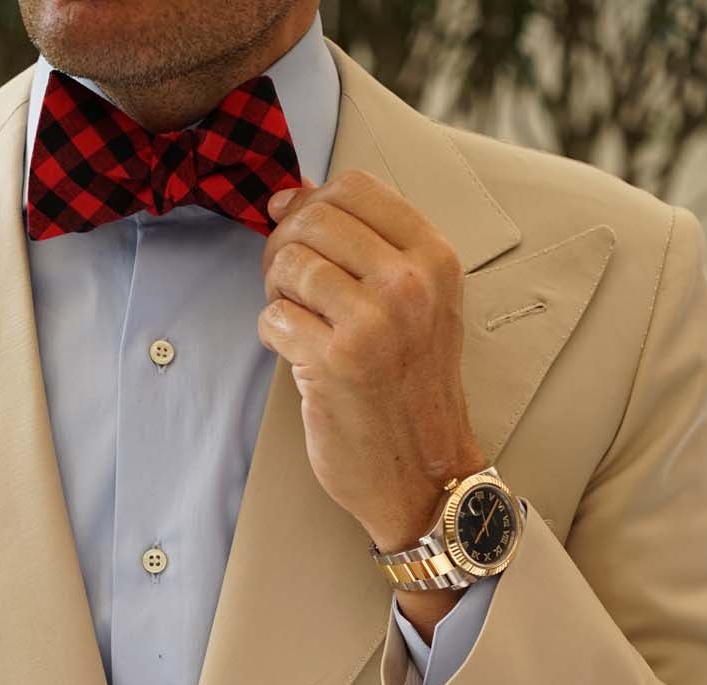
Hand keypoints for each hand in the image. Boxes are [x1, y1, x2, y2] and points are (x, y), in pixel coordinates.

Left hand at [259, 169, 485, 551]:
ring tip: (296, 321)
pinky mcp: (335, 364)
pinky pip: (273, 318)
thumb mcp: (416, 304)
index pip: (354, 187)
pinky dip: (272, 334)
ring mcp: (373, 324)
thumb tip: (292, 193)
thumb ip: (364, 246)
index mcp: (434, 259)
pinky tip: (295, 354)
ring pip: (289, 264)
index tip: (301, 236)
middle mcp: (409, 285)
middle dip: (285, 247)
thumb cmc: (412, 390)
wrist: (425, 474)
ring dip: (276, 292)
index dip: (311, 204)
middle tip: (288, 285)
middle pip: (314, 219)